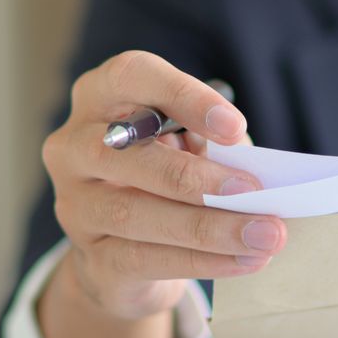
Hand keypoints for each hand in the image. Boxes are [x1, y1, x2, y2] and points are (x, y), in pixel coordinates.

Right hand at [36, 51, 283, 337]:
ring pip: (132, 212)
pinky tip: (243, 261)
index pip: (131, 77)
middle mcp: (73, 147)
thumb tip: (255, 171)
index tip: (234, 127)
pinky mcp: (91, 258)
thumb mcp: (192, 150)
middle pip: (121, 153)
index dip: (183, 98)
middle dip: (193, 175)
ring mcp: (74, 206)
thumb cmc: (169, 182)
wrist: (129, 258)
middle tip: (252, 192)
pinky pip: (142, 259)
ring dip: (207, 226)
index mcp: (100, 98)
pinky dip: (201, 261)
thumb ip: (215, 147)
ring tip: (264, 235)